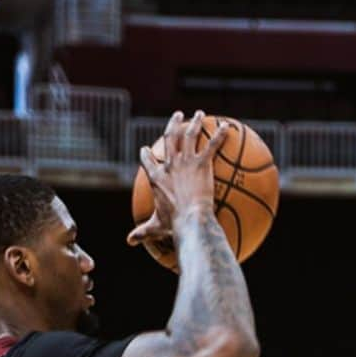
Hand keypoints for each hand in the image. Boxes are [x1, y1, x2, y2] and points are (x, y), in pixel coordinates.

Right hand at [127, 110, 228, 262]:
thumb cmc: (173, 225)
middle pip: (169, 138)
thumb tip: (129, 242)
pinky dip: (219, 135)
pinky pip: (212, 145)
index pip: (147, 161)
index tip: (147, 149)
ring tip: (198, 114)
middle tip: (177, 116)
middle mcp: (169, 165)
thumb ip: (142, 232)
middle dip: (172, 124)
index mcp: (156, 177)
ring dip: (194, 123)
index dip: (146, 154)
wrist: (190, 219)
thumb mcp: (155, 227)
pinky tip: (226, 127)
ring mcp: (186, 162)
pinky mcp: (202, 164)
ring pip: (189, 135)